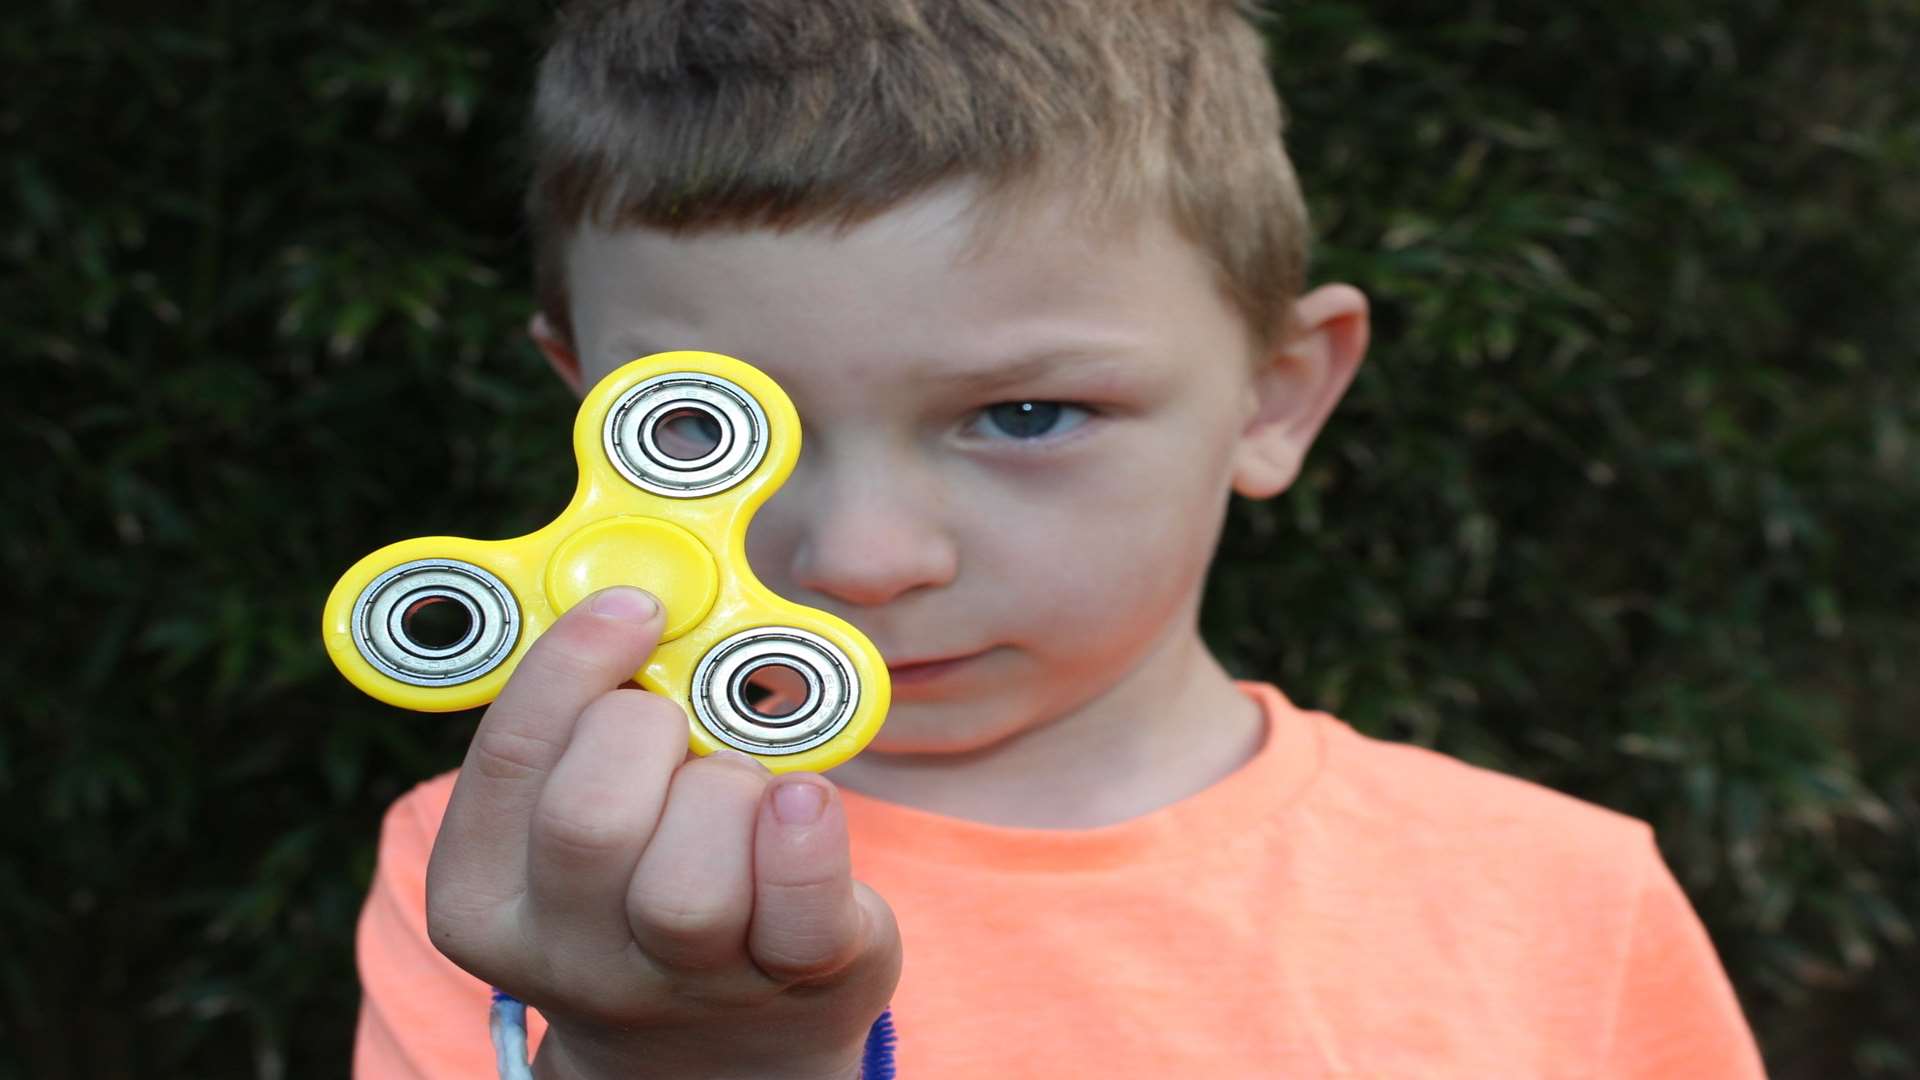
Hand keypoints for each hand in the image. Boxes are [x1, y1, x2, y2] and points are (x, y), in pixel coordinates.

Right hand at [425, 586, 901, 1079]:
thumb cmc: (647, 870)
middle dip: (648, 731)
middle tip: (679, 723)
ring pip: (689, 884)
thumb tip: (633, 602)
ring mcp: (678, 984)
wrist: (721, 1042)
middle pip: (589, 822)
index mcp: (483, 893)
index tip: (632, 607)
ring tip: (742, 788)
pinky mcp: (792, 981)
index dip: (572, 664)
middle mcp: (567, 954)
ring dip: (730, 792)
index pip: (509, 759)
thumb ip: (579, 720)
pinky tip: (806, 801)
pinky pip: (798, 912)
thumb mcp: (575, 804)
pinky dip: (809, 843)